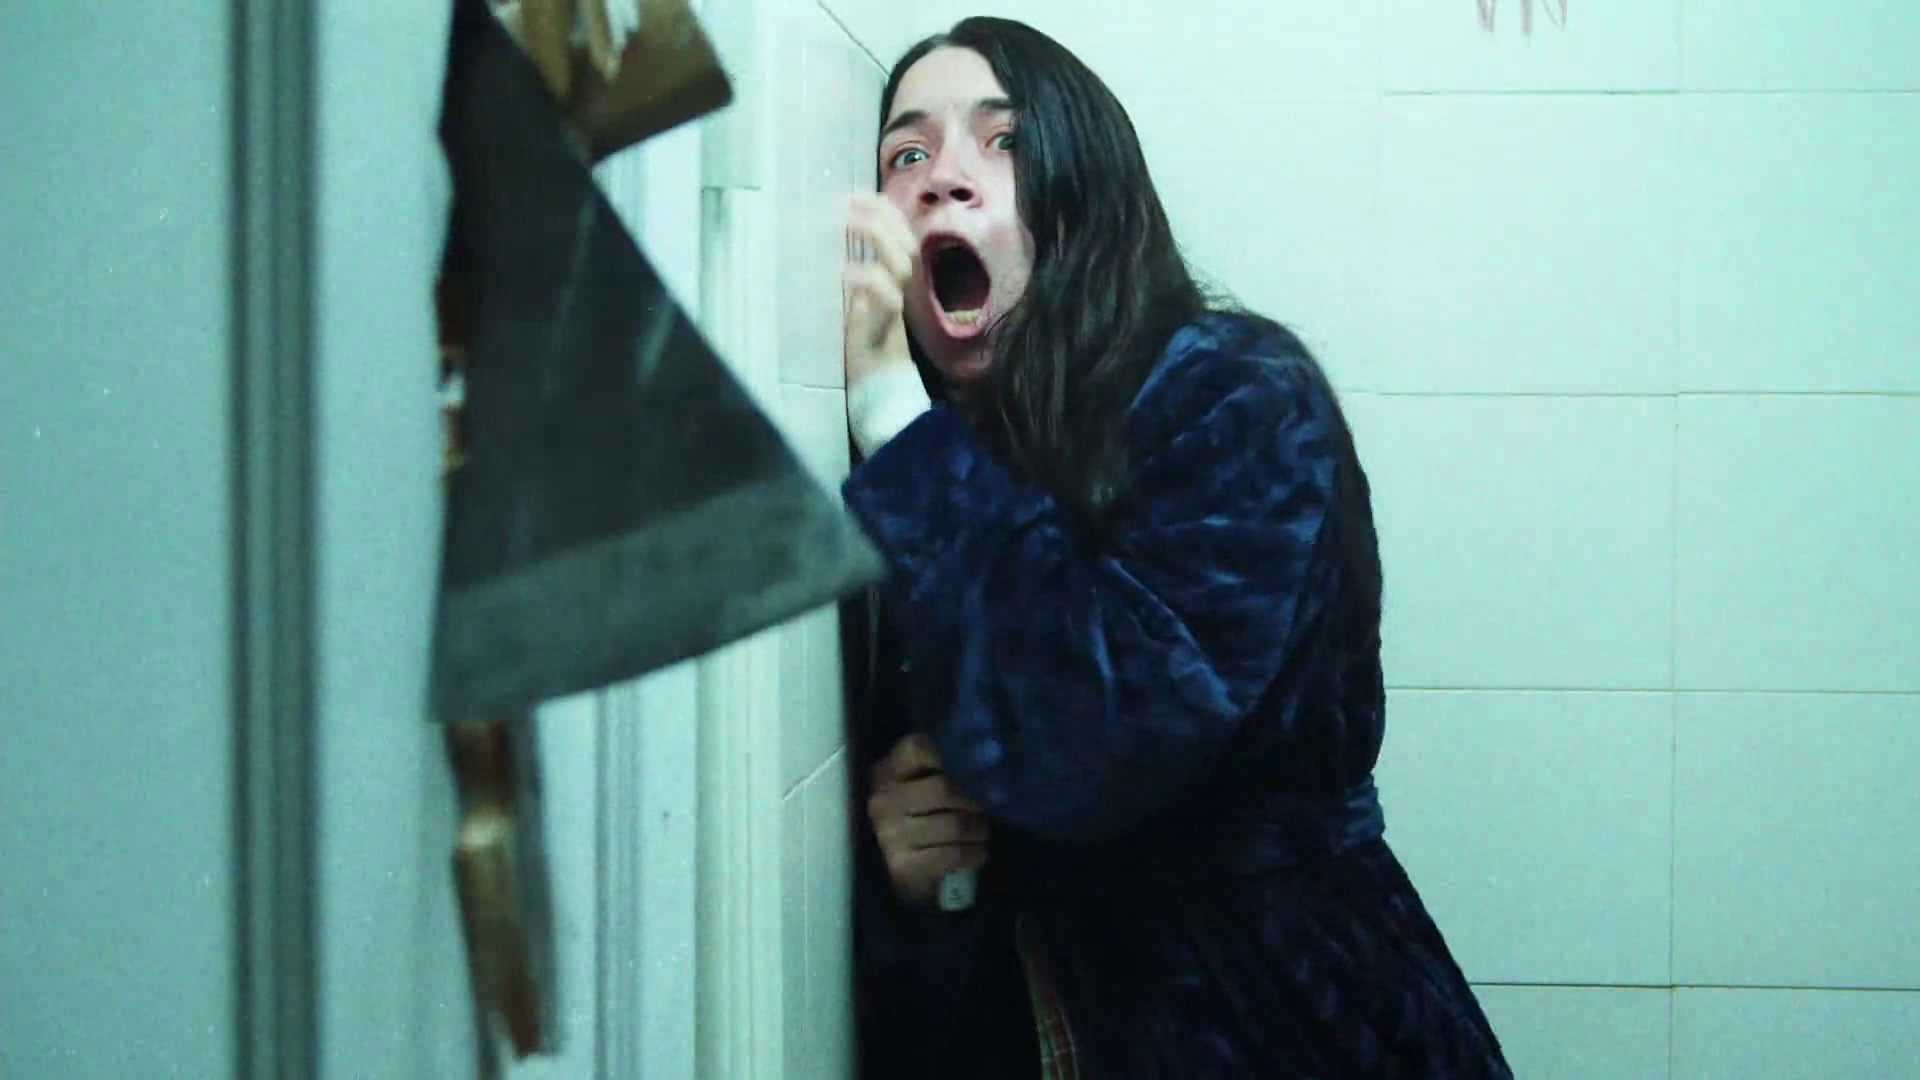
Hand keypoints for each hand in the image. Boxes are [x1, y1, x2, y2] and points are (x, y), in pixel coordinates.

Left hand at [843, 194, 917, 390]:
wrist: (876, 380)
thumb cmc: (860, 338)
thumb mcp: (849, 293)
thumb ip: (845, 267)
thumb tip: (820, 236)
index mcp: (892, 272)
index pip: (899, 228)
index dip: (880, 207)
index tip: (852, 195)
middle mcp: (899, 284)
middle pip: (905, 238)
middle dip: (878, 215)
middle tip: (846, 206)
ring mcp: (896, 301)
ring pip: (902, 261)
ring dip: (875, 237)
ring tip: (846, 225)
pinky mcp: (886, 323)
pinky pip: (885, 294)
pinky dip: (865, 277)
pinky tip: (842, 272)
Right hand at [867, 734, 989, 908]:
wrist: (890, 874)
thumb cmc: (912, 820)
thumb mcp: (914, 787)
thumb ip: (939, 770)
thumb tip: (986, 760)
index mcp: (885, 772)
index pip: (917, 748)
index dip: (947, 755)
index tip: (967, 769)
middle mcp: (883, 801)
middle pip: (943, 788)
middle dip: (972, 800)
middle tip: (982, 808)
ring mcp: (890, 835)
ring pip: (954, 824)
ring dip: (978, 829)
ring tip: (981, 831)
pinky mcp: (903, 866)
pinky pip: (954, 854)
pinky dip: (975, 853)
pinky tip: (978, 853)